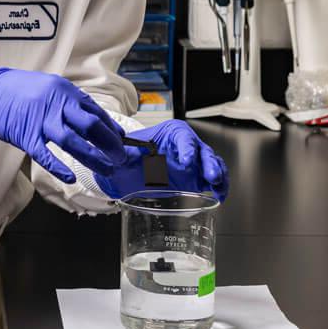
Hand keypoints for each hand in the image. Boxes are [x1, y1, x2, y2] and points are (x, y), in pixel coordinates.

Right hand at [0, 68, 126, 182]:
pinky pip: (46, 155)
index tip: (121, 141)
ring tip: (106, 170)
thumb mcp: (48, 87)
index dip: (112, 128)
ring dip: (93, 158)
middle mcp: (56, 104)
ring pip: (73, 142)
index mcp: (64, 91)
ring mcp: (41, 120)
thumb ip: (68, 102)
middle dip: (109, 144)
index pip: (96, 112)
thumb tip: (91, 119)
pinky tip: (71, 178)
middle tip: (120, 158)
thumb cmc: (17, 90)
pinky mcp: (26, 135)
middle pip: (90, 126)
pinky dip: (59, 168)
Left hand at [94, 120, 228, 201]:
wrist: (126, 173)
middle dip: (208, 163)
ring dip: (217, 174)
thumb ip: (118, 154)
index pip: (183, 137)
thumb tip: (107, 153)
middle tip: (210, 176)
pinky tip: (220, 194)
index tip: (187, 162)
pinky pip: (213, 179)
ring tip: (217, 185)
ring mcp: (193, 163)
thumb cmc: (126, 158)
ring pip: (211, 163)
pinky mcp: (196, 179)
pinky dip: (220, 186)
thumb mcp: (121, 155)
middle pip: (202, 150)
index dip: (187, 148)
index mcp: (169, 134)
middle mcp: (184, 146)